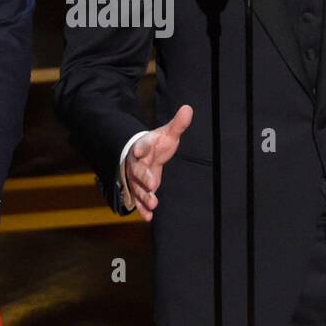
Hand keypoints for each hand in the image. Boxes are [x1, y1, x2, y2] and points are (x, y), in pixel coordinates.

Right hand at [124, 104, 192, 221]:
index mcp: (143, 147)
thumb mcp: (167, 134)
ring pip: (137, 188)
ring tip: (153, 203)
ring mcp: (136, 179)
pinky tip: (148, 217)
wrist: (142, 155)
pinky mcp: (138, 190)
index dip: (141, 148)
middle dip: (143, 177)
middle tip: (151, 184)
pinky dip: (142, 209)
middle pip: (138, 170)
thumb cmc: (156, 145)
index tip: (140, 150)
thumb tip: (189, 108)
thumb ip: (177, 125)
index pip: (141, 146)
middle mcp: (136, 164)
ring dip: (144, 196)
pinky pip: (138, 200)